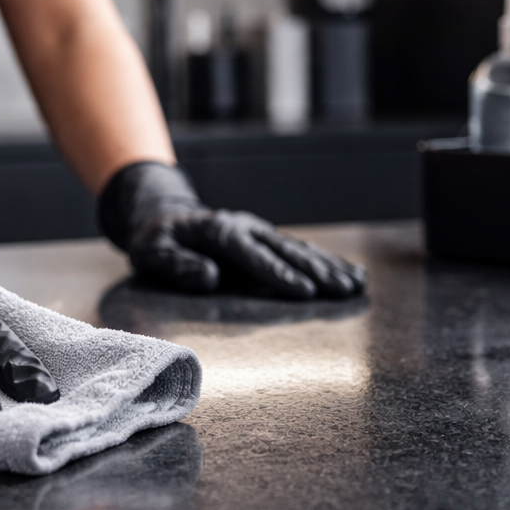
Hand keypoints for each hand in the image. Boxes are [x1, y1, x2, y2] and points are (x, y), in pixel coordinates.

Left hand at [98, 162, 366, 299]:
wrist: (165, 217)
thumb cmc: (156, 241)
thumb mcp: (152, 251)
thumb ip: (176, 265)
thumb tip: (209, 277)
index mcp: (220, 232)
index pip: (253, 255)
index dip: (279, 273)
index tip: (305, 292)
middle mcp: (246, 228)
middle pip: (286, 250)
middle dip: (317, 271)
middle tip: (344, 290)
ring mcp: (260, 232)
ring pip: (300, 249)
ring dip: (329, 266)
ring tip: (356, 284)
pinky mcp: (267, 239)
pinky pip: (301, 250)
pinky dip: (328, 261)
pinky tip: (352, 274)